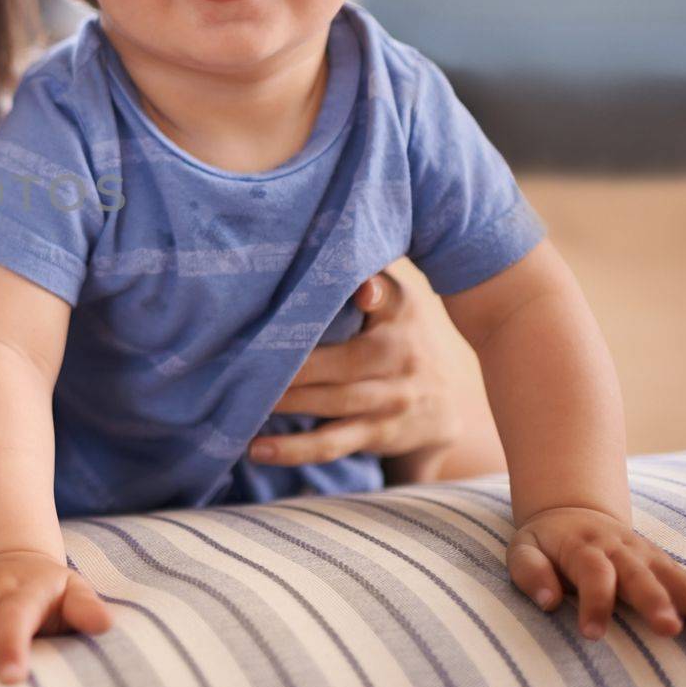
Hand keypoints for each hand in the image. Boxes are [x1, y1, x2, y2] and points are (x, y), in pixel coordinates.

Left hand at [250, 264, 475, 470]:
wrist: (446, 404)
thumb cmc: (398, 335)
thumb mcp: (395, 301)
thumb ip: (367, 277)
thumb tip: (328, 237)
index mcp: (400, 314)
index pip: (390, 299)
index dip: (376, 295)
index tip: (364, 292)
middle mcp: (399, 357)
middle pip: (342, 361)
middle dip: (291, 364)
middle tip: (242, 359)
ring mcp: (389, 401)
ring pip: (332, 403)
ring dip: (284, 405)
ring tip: (239, 403)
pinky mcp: (376, 434)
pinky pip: (332, 443)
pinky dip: (294, 449)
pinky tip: (256, 448)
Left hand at [508, 506, 685, 638]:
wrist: (571, 513)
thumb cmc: (545, 543)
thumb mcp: (524, 549)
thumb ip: (531, 572)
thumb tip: (548, 602)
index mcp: (583, 546)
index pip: (593, 573)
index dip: (595, 603)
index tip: (592, 634)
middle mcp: (619, 548)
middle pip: (638, 575)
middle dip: (653, 601)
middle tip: (667, 628)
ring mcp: (644, 554)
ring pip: (669, 575)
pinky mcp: (660, 562)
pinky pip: (684, 578)